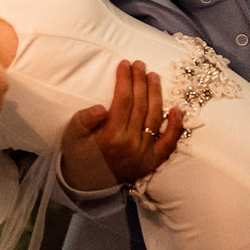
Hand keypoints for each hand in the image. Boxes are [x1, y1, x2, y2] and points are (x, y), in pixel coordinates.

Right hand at [59, 60, 182, 191]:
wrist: (86, 184)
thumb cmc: (78, 154)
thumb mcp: (72, 135)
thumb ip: (84, 119)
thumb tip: (101, 107)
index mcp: (111, 136)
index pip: (123, 100)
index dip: (125, 79)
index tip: (125, 64)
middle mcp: (131, 144)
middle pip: (141, 104)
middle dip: (140, 81)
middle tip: (140, 65)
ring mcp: (145, 154)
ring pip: (155, 118)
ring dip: (156, 94)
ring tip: (154, 77)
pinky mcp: (152, 162)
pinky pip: (169, 144)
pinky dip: (176, 127)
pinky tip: (177, 109)